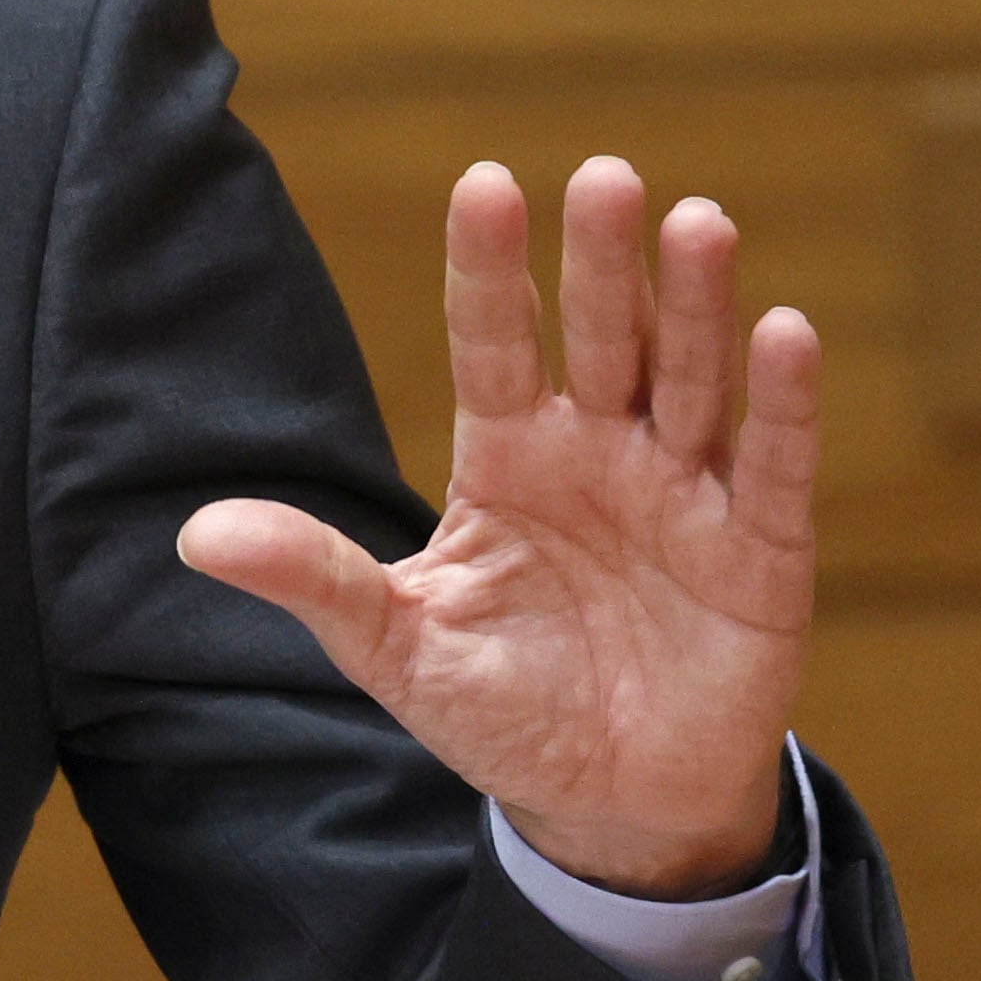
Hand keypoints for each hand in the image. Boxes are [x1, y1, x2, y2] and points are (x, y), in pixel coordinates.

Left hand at [180, 156, 812, 898]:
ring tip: (698, 220)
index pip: (495, 344)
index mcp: (507, 460)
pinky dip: (784, 404)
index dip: (490, 270)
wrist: (612, 806)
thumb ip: (315, 579)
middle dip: (602, 261)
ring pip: (690, 380)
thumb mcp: (394, 644)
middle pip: (601, 338)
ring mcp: (683, 497)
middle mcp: (598, 456)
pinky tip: (785, 330)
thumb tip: (194, 535)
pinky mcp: (760, 556)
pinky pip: (771, 468)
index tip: (485, 183)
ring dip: (695, 305)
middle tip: (605, 174)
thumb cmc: (500, 709)